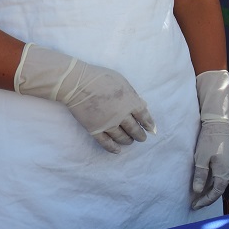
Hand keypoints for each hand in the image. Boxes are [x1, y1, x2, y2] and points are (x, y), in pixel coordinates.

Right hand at [15, 44, 155, 152]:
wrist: (77, 84)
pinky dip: (113, 148)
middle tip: (142, 138)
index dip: (149, 124)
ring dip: (128, 141)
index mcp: (130, 102)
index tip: (151, 129)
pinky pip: (106, 143)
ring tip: (130, 141)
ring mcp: (108, 124)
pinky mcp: (95, 130)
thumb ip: (133, 95)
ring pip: (122, 137)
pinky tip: (118, 150)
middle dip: (140, 135)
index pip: (144, 117)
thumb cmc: (101, 78)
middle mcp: (122, 116)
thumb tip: (143, 105)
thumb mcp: (122, 82)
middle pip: (134, 129)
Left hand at [191, 70, 228, 208]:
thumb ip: (200, 176)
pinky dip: (212, 183)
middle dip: (207, 198)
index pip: (215, 193)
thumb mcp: (201, 159)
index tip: (194, 206)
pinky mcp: (227, 161)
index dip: (205, 201)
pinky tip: (205, 183)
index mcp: (224, 173)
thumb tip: (198, 191)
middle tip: (195, 203)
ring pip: (220, 184)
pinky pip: (220, 177)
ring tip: (199, 196)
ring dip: (210, 190)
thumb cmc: (209, 141)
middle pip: (219, 190)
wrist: (218, 125)